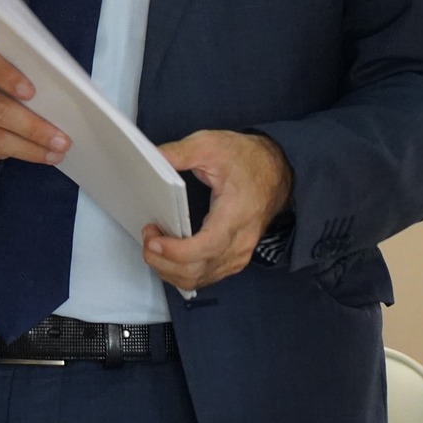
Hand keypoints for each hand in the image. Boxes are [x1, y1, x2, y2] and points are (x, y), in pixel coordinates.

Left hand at [143, 130, 293, 291]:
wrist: (274, 170)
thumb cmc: (246, 160)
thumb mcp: (210, 144)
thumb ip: (180, 152)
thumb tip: (152, 157)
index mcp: (236, 213)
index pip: (208, 246)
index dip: (177, 251)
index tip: (153, 241)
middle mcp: (240, 240)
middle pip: (198, 269)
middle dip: (163, 261)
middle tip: (147, 238)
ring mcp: (239, 253)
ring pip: (199, 278)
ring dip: (169, 269)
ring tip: (154, 245)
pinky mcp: (234, 258)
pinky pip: (205, 276)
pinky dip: (181, 272)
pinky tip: (168, 257)